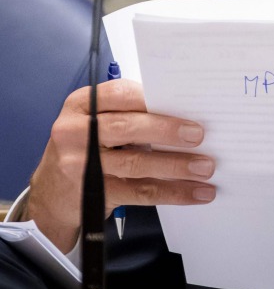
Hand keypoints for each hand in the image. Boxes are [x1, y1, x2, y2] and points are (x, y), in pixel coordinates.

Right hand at [27, 79, 216, 252]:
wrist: (53, 192)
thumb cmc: (86, 145)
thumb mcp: (98, 120)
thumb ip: (131, 111)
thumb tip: (187, 111)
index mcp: (82, 105)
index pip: (121, 94)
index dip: (154, 99)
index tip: (187, 105)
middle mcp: (76, 132)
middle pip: (127, 128)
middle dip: (167, 131)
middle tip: (199, 135)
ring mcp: (81, 165)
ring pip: (136, 163)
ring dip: (176, 166)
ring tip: (205, 167)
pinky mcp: (94, 194)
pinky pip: (140, 192)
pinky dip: (173, 192)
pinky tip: (197, 192)